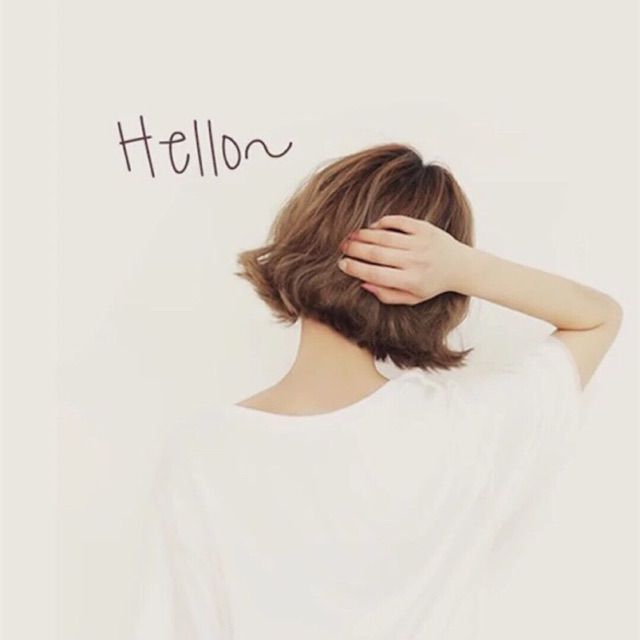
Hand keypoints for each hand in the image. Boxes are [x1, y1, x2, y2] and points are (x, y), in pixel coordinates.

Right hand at [337, 214, 472, 304]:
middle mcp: (415, 261)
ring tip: (351, 237)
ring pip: (384, 237)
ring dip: (363, 235)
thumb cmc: (432, 284)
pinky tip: (372, 227)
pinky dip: (382, 223)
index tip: (342, 264)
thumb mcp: (412, 298)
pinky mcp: (424, 228)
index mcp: (411, 281)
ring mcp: (420, 243)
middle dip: (355, 250)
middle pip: (376, 254)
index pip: (375, 274)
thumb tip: (363, 283)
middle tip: (342, 248)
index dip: (355, 269)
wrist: (460, 267)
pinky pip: (398, 222)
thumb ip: (387, 295)